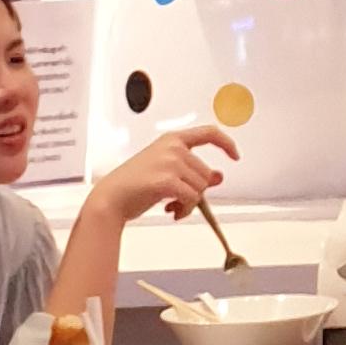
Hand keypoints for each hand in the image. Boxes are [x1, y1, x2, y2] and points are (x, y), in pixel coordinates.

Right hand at [85, 125, 238, 225]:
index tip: (235, 155)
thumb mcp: (166, 171)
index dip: (226, 143)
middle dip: (197, 192)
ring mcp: (169, 162)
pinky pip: (192, 199)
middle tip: (179, 202)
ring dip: (190, 203)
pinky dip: (185, 210)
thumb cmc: (134, 185)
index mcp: (172, 139)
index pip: (209, 132)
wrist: (110, 199)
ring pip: (201, 188)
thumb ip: (193, 171)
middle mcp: (173, 147)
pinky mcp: (166, 180)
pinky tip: (171, 212)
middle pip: (206, 173)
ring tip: (172, 207)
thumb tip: (219, 176)